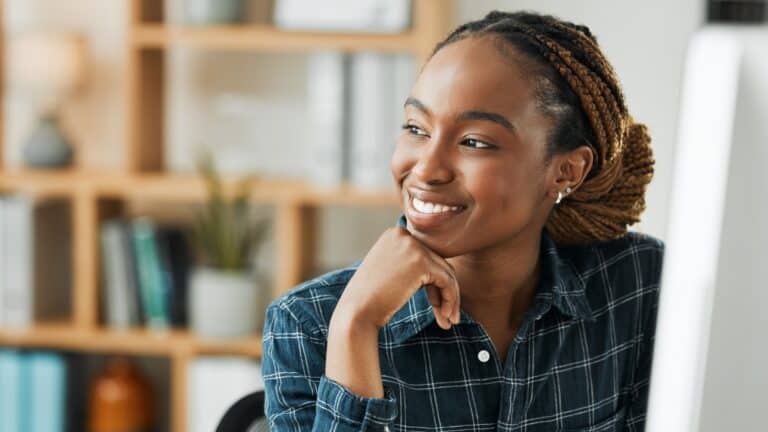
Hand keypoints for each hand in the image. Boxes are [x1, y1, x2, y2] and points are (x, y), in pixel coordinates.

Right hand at [334, 226, 460, 330]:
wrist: (356, 312)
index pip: (426, 256)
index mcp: (394, 234)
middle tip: (446, 317)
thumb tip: (442, 271)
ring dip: (451, 298)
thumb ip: (409, 264)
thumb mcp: (388, 271)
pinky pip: (447, 281)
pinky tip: (445, 317)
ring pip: (446, 272)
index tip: (435, 306)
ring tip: (449, 321)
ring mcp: (413, 246)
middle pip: (438, 263)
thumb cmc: (370, 299)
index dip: (433, 283)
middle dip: (444, 291)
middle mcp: (403, 234)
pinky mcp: (421, 261)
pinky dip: (451, 300)